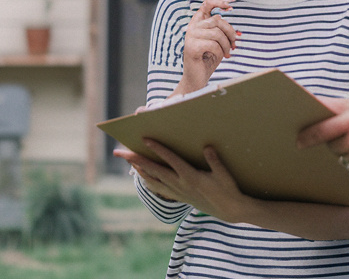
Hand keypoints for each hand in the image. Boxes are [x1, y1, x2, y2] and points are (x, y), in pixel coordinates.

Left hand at [115, 139, 248, 221]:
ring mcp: (177, 191)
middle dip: (135, 159)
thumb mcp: (224, 175)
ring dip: (139, 170)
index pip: (170, 160)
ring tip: (128, 161)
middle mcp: (180, 184)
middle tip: (120, 152)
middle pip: (153, 170)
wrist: (229, 210)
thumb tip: (207, 147)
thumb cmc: (227, 189)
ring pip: (152, 180)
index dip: (157, 149)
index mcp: (190, 176)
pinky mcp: (179, 196)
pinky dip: (148, 181)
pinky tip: (142, 176)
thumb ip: (215, 161)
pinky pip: (158, 188)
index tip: (145, 139)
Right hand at [173, 0, 239, 95]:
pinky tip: (221, 57)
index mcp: (198, 22)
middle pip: (218, 20)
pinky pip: (213, 44)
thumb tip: (238, 33)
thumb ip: (223, 33)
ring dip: (226, 44)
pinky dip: (221, 52)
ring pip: (217, 33)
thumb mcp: (218, 42)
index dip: (219, 1)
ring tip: (227, 53)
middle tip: (234, 44)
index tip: (232, 3)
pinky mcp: (191, 47)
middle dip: (230, 32)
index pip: (207, 4)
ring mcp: (190, 36)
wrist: (197, 78)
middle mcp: (192, 27)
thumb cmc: (208, 59)